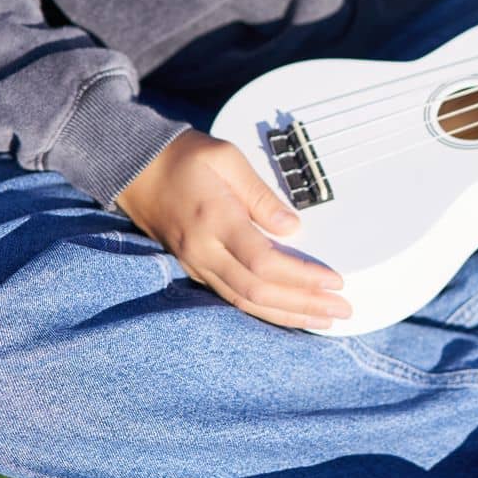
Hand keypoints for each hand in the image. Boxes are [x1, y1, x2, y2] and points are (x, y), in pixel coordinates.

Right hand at [115, 129, 351, 329]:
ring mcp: (196, 264)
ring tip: (323, 320)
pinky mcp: (195, 268)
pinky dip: (263, 310)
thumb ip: (260, 193)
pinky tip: (287, 314)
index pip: (264, 262)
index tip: (334, 280)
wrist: (135, 169)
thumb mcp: (226, 157)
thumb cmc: (183, 157)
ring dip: (287, 314)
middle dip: (303, 305)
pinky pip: (233, 298)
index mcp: (215, 219)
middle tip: (342, 308)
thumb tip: (292, 226)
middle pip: (258, 291)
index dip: (302, 276)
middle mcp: (204, 250)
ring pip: (245, 302)